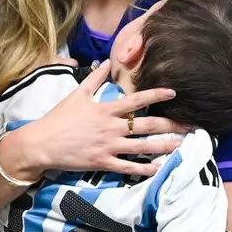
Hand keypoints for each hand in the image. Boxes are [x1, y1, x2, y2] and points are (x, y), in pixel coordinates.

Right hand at [5, 65, 184, 178]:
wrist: (42, 143)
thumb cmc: (58, 118)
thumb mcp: (75, 94)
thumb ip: (94, 79)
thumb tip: (106, 63)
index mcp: (105, 110)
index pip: (136, 100)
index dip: (156, 95)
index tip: (173, 93)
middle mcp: (111, 127)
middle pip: (146, 125)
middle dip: (170, 125)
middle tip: (189, 125)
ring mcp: (108, 146)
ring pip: (142, 147)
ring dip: (163, 146)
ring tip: (180, 145)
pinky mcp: (103, 163)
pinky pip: (128, 167)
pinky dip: (144, 168)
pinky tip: (157, 168)